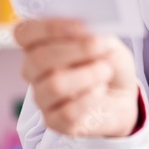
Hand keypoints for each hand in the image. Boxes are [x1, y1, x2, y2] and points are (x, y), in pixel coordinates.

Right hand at [15, 18, 139, 137]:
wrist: (123, 95)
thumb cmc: (109, 62)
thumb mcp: (107, 42)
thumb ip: (97, 36)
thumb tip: (90, 36)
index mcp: (40, 44)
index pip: (25, 33)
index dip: (48, 28)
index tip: (81, 27)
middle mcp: (34, 71)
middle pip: (38, 59)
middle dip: (76, 50)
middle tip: (101, 46)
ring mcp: (42, 97)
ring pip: (54, 86)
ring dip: (87, 75)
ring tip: (106, 70)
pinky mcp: (55, 121)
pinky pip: (67, 112)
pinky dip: (89, 99)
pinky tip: (99, 91)